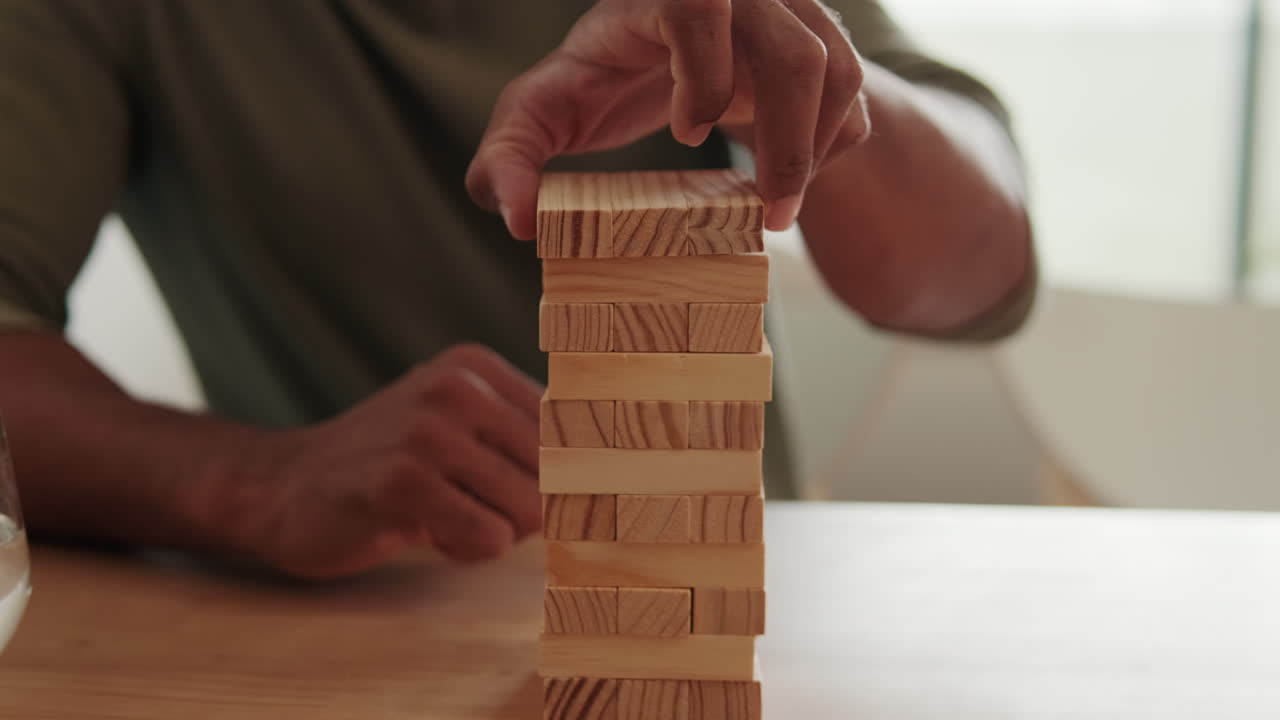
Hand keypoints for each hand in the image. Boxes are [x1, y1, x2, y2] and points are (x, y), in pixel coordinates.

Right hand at [211, 345, 542, 578]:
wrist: (281, 487)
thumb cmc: (388, 466)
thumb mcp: (456, 427)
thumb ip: (523, 439)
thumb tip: (607, 475)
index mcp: (475, 366)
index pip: (569, 429)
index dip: (554, 475)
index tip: (514, 487)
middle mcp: (455, 388)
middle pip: (555, 473)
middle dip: (522, 508)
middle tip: (466, 505)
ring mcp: (427, 432)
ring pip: (529, 509)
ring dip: (492, 531)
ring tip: (441, 513)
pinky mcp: (402, 483)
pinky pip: (489, 538)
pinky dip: (466, 550)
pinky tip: (421, 530)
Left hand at [466, 0, 868, 239]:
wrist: (665, 60)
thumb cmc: (599, 83)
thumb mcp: (542, 112)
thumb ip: (509, 157)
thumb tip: (517, 219)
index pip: (699, 5)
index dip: (703, 74)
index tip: (686, 135)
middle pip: (793, 48)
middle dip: (786, 143)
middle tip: (764, 215)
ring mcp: (788, 10)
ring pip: (836, 71)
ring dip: (815, 153)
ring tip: (777, 210)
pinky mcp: (821, 41)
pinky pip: (854, 90)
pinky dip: (834, 145)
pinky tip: (793, 177)